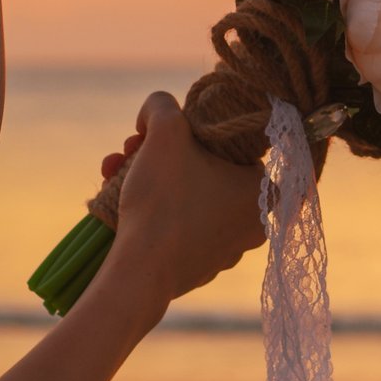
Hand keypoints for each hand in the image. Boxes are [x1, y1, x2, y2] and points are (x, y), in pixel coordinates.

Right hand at [109, 91, 266, 312]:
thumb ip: (163, 106)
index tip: (174, 134)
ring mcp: (226, 250)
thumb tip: (157, 109)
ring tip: (116, 169)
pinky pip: (176, 224)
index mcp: (264, 191)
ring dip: (150, 176)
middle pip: (205, 169)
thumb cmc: (164, 200)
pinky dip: (150, 207)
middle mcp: (254, 224)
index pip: (237, 145)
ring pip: (186, 195)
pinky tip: (118, 197)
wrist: (139, 274)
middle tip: (133, 147)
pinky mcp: (198, 266)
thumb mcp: (165, 133)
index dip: (201, 132)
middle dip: (161, 153)